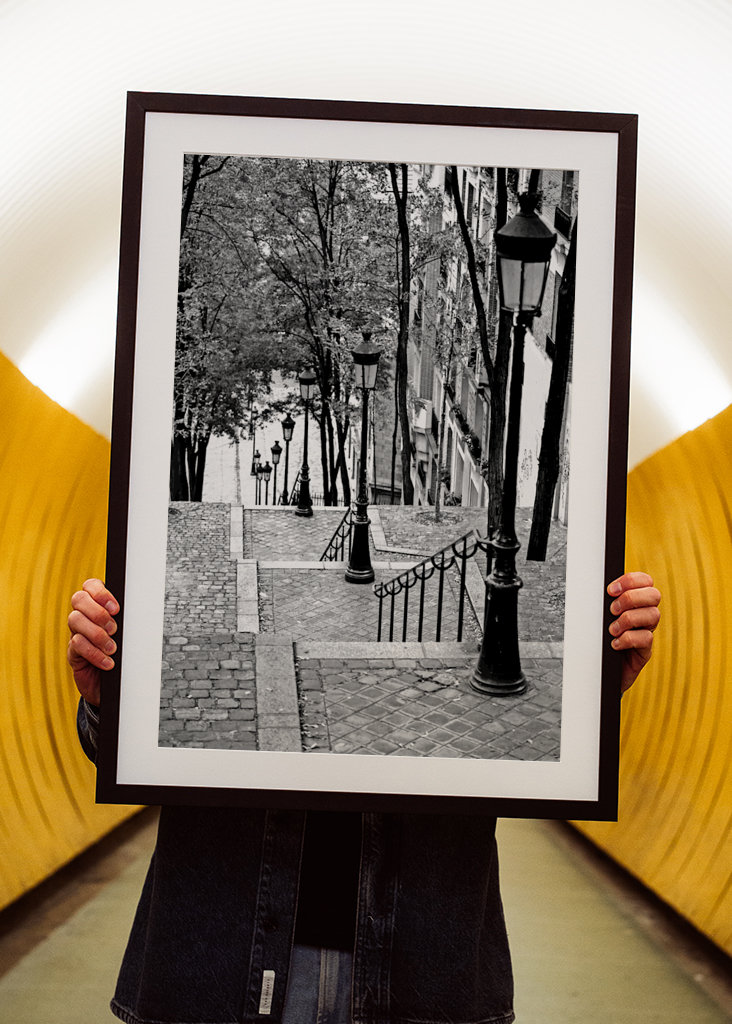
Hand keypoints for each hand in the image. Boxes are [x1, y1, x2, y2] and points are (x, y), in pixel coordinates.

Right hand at [67, 579, 119, 705]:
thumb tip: (140, 609)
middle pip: (78, 599)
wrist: (115, 685)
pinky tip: (108, 662)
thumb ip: (129, 620)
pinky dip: (94, 653)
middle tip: (114, 629)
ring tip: (112, 648)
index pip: (90, 585)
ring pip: (75, 620)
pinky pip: (76, 644)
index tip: (116, 608)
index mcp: (98, 606)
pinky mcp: (73, 652)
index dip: (100, 592)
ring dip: (97, 634)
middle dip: (98, 612)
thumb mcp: (129, 634)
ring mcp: (76, 633)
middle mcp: (84, 616)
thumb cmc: (125, 654)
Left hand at [607, 572, 660, 692]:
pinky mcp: (645, 651)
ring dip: (628, 619)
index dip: (631, 580)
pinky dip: (628, 639)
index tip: (610, 590)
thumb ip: (603, 602)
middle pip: (654, 595)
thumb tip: (593, 586)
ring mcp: (646, 632)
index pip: (645, 581)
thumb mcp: (599, 618)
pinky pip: (646, 638)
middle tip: (612, 610)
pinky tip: (614, 644)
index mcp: (635, 602)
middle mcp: (645, 615)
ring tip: (612, 630)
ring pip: (653, 615)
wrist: (598, 672)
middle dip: (630, 598)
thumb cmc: (598, 640)